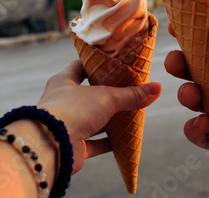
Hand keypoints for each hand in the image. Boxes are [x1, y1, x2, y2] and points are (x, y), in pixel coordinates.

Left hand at [37, 60, 161, 172]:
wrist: (51, 145)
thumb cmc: (72, 110)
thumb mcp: (107, 97)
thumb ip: (132, 95)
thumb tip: (157, 88)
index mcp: (63, 82)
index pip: (80, 66)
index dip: (96, 64)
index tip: (114, 63)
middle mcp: (63, 102)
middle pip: (88, 95)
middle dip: (107, 94)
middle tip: (128, 89)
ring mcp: (67, 124)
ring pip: (92, 120)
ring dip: (109, 120)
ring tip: (131, 114)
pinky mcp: (72, 146)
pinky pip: (93, 144)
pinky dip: (108, 143)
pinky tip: (123, 140)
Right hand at [165, 24, 208, 189]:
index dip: (196, 35)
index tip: (177, 25)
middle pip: (200, 72)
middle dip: (183, 65)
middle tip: (177, 61)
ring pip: (198, 102)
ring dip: (187, 95)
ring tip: (193, 94)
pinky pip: (205, 136)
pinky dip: (195, 129)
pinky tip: (204, 122)